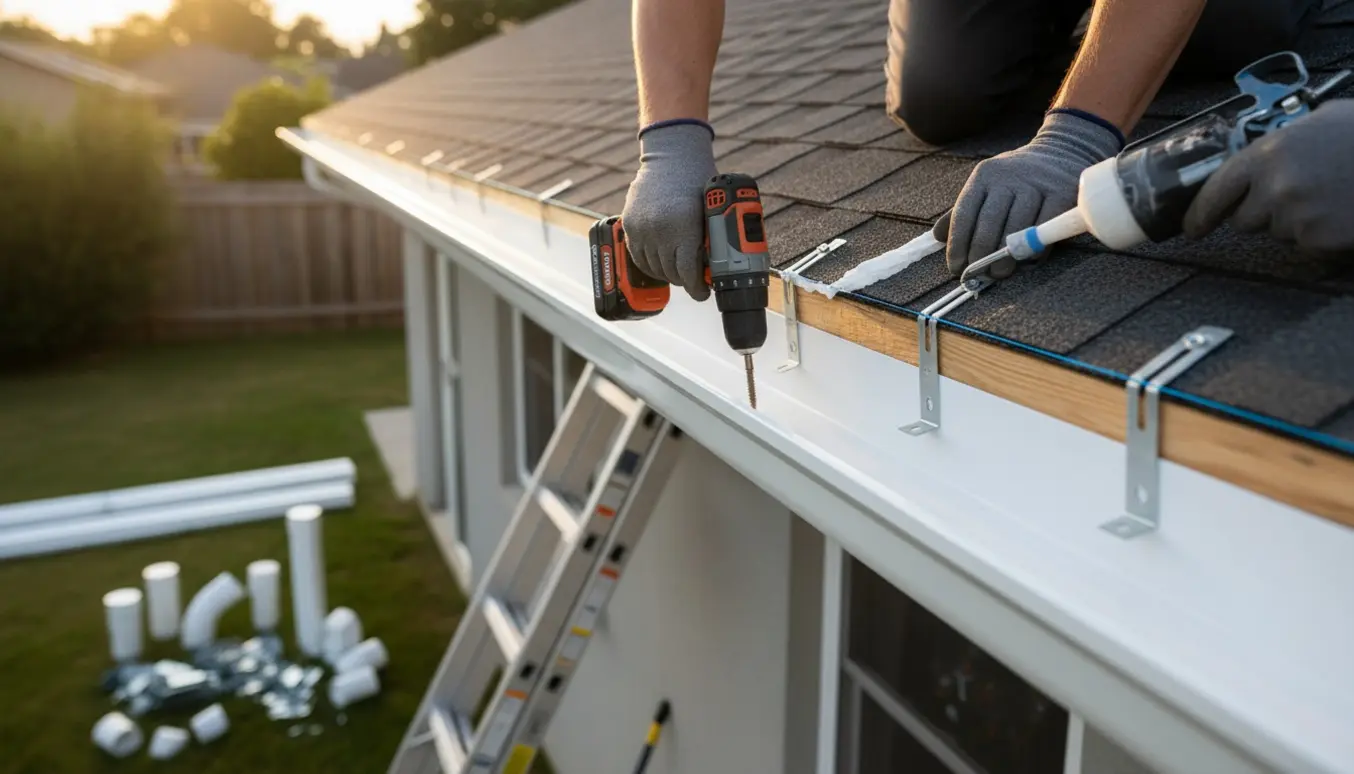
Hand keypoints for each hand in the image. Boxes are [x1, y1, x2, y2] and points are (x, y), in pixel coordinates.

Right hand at [620, 121, 716, 301]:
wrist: (671, 157)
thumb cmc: (697, 182)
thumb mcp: (710, 210)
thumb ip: (709, 240)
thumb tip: (713, 271)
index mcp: (684, 226)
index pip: (688, 272)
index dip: (696, 288)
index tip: (702, 293)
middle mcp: (660, 230)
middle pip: (670, 273)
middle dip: (684, 281)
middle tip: (693, 281)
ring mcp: (641, 228)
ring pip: (653, 268)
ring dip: (666, 274)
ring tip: (677, 272)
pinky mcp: (629, 224)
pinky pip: (637, 256)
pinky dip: (649, 265)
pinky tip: (660, 264)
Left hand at [946, 111, 1122, 277]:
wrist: (1061, 151)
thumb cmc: (1016, 179)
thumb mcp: (986, 186)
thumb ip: (962, 211)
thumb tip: (937, 236)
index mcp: (984, 175)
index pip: (964, 214)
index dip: (957, 244)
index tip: (956, 267)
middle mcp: (1008, 176)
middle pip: (988, 224)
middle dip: (980, 255)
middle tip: (977, 276)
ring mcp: (1037, 183)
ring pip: (1016, 229)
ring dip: (1005, 257)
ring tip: (998, 273)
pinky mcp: (1062, 193)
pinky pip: (1044, 229)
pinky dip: (1034, 249)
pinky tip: (1025, 260)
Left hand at [1183, 99, 1353, 252]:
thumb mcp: (1317, 121)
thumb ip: (1276, 144)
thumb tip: (1249, 163)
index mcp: (1267, 153)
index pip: (1215, 191)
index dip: (1200, 214)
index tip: (1192, 227)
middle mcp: (1275, 187)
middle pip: (1243, 220)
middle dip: (1260, 212)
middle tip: (1294, 193)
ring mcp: (1296, 215)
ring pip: (1276, 232)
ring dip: (1293, 221)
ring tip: (1327, 194)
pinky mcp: (1319, 238)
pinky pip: (1305, 243)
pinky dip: (1319, 233)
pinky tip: (1339, 209)